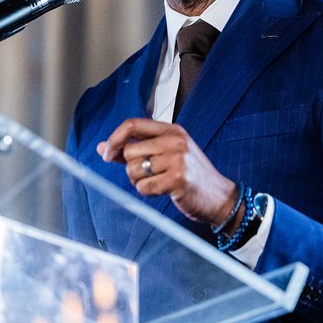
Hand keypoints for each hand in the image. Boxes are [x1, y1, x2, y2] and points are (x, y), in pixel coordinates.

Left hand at [97, 117, 241, 228]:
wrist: (220, 198)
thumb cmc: (191, 176)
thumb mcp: (166, 155)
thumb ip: (133, 149)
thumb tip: (102, 147)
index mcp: (172, 130)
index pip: (132, 125)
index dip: (114, 139)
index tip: (107, 153)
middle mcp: (175, 141)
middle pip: (129, 151)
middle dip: (131, 168)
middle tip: (147, 175)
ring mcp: (178, 160)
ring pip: (134, 170)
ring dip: (139, 182)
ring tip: (158, 182)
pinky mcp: (178, 180)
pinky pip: (143, 187)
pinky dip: (148, 193)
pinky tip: (163, 191)